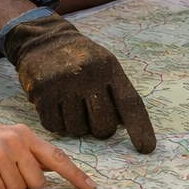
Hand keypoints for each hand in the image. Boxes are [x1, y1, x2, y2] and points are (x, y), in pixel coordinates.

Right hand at [0, 122, 97, 188]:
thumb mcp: (3, 139)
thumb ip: (26, 153)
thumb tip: (49, 175)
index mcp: (23, 134)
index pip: (56, 157)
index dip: (74, 175)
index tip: (90, 187)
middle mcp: (15, 142)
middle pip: (37, 183)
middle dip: (21, 185)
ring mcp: (0, 154)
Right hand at [2, 13, 156, 151]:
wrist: (43, 40)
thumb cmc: (80, 58)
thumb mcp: (104, 64)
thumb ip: (117, 92)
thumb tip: (128, 127)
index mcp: (109, 69)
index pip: (130, 103)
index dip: (140, 128)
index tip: (146, 148)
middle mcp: (88, 76)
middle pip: (103, 126)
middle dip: (100, 128)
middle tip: (91, 114)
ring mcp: (64, 85)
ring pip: (78, 130)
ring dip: (76, 125)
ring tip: (71, 105)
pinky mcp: (42, 93)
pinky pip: (55, 127)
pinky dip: (56, 123)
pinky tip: (56, 106)